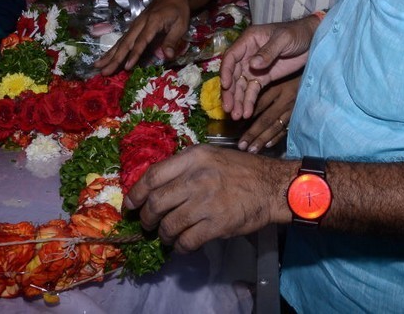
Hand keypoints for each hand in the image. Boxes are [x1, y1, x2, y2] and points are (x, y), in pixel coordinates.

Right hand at [95, 0, 190, 74]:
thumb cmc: (178, 9)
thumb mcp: (181, 24)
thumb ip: (173, 40)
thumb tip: (168, 56)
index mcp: (153, 22)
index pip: (142, 41)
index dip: (134, 54)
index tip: (126, 67)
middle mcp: (140, 23)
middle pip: (126, 42)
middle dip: (114, 58)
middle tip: (103, 71)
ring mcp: (135, 24)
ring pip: (121, 41)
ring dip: (109, 54)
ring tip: (97, 65)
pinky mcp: (134, 26)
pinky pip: (122, 39)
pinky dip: (113, 49)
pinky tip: (106, 57)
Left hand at [125, 145, 290, 252]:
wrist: (272, 186)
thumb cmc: (241, 170)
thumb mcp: (211, 156)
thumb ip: (185, 167)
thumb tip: (156, 185)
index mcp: (193, 158)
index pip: (153, 175)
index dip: (136, 193)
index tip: (131, 204)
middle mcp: (196, 178)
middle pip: (156, 202)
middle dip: (147, 218)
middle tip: (148, 223)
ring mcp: (206, 202)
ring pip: (169, 225)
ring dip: (163, 234)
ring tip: (167, 235)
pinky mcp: (216, 224)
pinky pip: (187, 241)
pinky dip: (180, 246)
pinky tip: (182, 244)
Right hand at [220, 18, 315, 119]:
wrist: (312, 40)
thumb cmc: (297, 33)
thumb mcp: (283, 39)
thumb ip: (268, 51)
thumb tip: (252, 64)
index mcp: (248, 41)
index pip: (231, 57)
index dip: (225, 71)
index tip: (226, 85)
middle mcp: (247, 55)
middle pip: (232, 74)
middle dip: (229, 92)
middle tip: (228, 108)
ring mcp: (254, 68)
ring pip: (240, 86)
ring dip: (237, 100)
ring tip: (236, 116)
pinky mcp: (263, 78)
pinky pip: (252, 91)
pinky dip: (249, 101)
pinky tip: (247, 113)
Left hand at [237, 76, 299, 153]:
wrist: (320, 74)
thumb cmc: (297, 72)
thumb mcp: (281, 74)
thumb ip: (266, 84)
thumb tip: (248, 101)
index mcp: (279, 87)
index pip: (260, 103)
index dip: (246, 114)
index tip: (235, 125)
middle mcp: (286, 100)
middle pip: (266, 119)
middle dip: (253, 133)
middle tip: (241, 145)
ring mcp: (294, 109)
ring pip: (276, 126)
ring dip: (263, 140)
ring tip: (251, 150)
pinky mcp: (300, 114)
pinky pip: (287, 128)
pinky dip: (277, 137)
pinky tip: (268, 145)